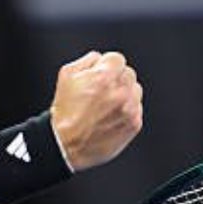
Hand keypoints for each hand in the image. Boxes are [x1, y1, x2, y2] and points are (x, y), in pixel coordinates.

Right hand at [50, 51, 142, 171]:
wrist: (67, 144)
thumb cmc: (65, 111)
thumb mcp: (67, 75)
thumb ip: (88, 60)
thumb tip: (100, 59)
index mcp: (104, 77)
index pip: (117, 59)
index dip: (107, 66)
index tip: (101, 74)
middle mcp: (120, 92)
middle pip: (128, 73)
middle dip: (116, 79)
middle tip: (102, 91)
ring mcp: (129, 109)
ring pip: (135, 90)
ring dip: (125, 93)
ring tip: (107, 105)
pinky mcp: (134, 124)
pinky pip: (137, 108)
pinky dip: (127, 110)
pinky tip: (111, 116)